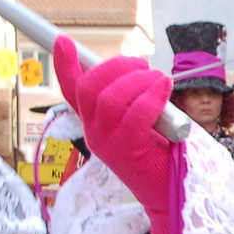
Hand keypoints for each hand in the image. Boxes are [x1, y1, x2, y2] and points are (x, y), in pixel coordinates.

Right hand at [52, 37, 175, 233]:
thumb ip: (131, 98)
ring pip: (110, 98)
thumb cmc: (159, 151)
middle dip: (116, 67)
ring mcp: (108, 144)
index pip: (72, 91)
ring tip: (160, 80)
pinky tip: (164, 89)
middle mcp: (94, 133)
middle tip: (143, 66)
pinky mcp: (128, 152)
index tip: (63, 40)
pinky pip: (134, 116)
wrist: (170, 193)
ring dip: (138, 80)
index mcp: (94, 123)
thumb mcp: (141, 120)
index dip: (65, 65)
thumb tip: (134, 68)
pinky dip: (151, 96)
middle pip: (89, 87)